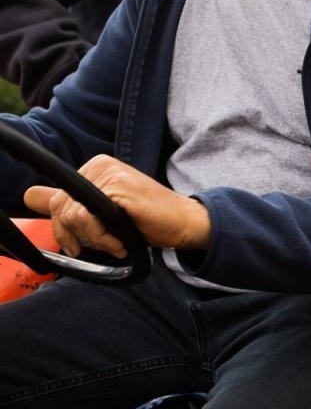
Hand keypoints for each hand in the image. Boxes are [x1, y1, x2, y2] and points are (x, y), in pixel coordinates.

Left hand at [23, 155, 208, 258]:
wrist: (182, 221)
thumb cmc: (145, 220)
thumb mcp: (101, 211)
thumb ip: (67, 203)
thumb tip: (30, 196)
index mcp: (94, 168)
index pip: (55, 202)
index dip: (64, 229)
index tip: (81, 243)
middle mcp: (99, 165)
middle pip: (60, 209)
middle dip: (80, 236)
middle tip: (106, 243)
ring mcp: (109, 174)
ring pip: (72, 216)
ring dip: (94, 239)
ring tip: (116, 241)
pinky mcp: (118, 186)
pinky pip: (88, 219)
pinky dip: (103, 237)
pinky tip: (122, 239)